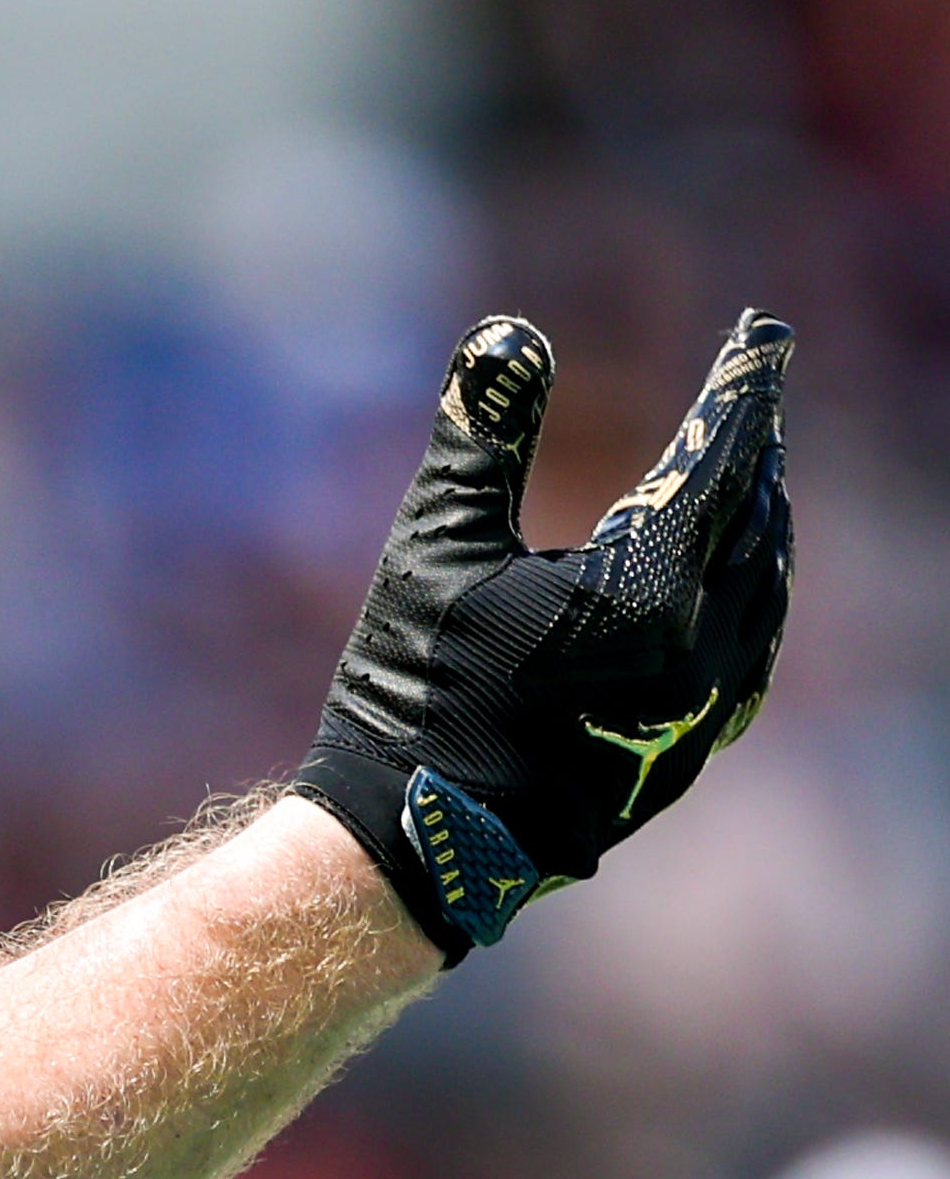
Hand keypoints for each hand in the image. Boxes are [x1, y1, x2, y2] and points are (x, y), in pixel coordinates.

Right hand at [298, 306, 793, 957]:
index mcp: (646, 591)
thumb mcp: (433, 549)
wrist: (418, 846)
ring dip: (763, 522)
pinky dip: (755, 597)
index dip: (742, 389)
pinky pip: (751, 652)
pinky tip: (745, 590)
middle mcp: (696, 649)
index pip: (721, 461)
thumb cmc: (415, 693)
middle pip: (755, 521)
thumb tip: (512, 331)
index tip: (762, 334)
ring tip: (759, 478)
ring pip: (763, 589)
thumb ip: (484, 436)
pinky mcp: (685, 753)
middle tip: (754, 394)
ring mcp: (699, 709)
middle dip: (757, 450)